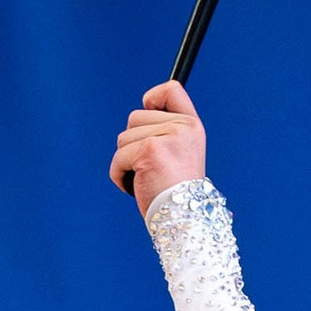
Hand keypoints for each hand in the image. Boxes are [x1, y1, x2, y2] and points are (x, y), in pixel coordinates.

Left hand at [112, 78, 207, 207]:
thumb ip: (165, 129)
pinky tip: (136, 187)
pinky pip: (118, 157)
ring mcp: (167, 137)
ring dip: (126, 161)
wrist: (184, 220)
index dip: (153, 97)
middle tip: (152, 167)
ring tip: (146, 179)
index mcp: (192, 126)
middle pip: (135, 116)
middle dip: (133, 143)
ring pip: (123, 137)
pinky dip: (119, 175)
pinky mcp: (149, 150)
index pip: (172, 89)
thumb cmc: (176, 194)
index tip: (149, 110)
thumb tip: (144, 104)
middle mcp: (182, 127)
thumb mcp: (179, 154)